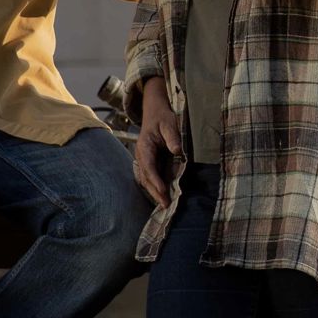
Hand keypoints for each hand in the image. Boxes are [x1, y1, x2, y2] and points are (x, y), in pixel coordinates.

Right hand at [134, 76, 181, 207]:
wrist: (154, 111)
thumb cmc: (163, 117)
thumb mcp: (170, 123)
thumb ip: (173, 136)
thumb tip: (176, 151)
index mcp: (144, 145)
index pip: (148, 165)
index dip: (155, 179)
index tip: (163, 191)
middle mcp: (141, 154)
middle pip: (146, 176)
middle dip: (155, 191)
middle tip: (165, 205)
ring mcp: (143, 159)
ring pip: (146, 179)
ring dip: (154, 192)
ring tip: (165, 205)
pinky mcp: (148, 162)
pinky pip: (149, 177)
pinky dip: (155, 187)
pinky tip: (162, 196)